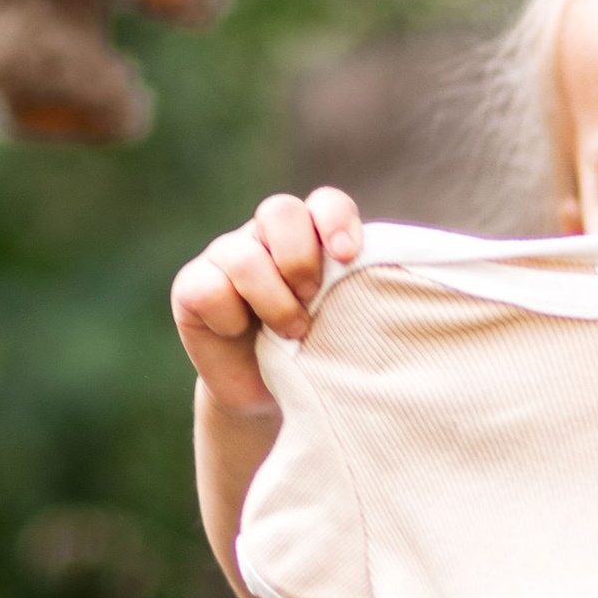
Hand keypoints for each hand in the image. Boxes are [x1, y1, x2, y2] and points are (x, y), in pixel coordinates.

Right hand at [172, 186, 361, 417]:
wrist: (270, 395)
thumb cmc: (319, 352)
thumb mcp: (347, 319)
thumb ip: (363, 290)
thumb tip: (405, 280)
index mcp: (310, 235)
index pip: (324, 202)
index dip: (336, 221)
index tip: (349, 257)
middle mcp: (266, 236)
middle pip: (280, 211)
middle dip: (301, 258)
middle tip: (312, 298)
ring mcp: (225, 257)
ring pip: (243, 256)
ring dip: (274, 301)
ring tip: (291, 333)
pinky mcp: (192, 287)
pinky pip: (209, 289)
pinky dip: (230, 316)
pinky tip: (240, 333)